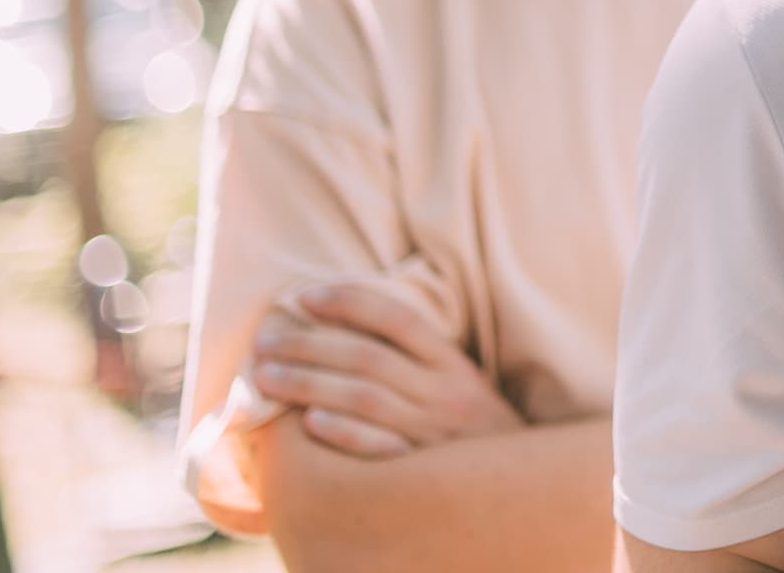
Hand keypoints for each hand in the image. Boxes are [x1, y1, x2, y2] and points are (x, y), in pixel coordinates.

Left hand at [251, 279, 523, 458]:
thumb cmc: (474, 430)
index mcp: (454, 365)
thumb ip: (420, 358)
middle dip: (309, 345)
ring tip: (266, 377)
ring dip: (309, 384)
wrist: (519, 487)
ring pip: (365, 398)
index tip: (304, 295)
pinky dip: (345, 433)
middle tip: (264, 340)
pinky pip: (380, 449)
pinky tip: (311, 422)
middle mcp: (445, 393)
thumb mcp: (462, 385)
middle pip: (369, 357)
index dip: (350, 302)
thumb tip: (352, 326)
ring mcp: (434, 433)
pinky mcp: (423, 472)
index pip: (398, 320)